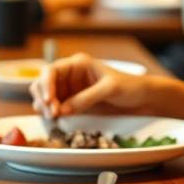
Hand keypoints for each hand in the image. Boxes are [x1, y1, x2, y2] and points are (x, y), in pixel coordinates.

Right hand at [31, 53, 151, 117]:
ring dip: (44, 106)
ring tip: (53, 118)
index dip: (46, 84)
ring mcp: (70, 89)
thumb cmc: (128, 86)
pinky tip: (55, 119)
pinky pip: (54, 106)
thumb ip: (86, 98)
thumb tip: (63, 109)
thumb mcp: (109, 89)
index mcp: (78, 64)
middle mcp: (70, 74)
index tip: (49, 101)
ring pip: (45, 95)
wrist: (141, 98)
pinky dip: (50, 112)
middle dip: (43, 97)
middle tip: (52, 115)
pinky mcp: (72, 102)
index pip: (52, 70)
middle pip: (43, 82)